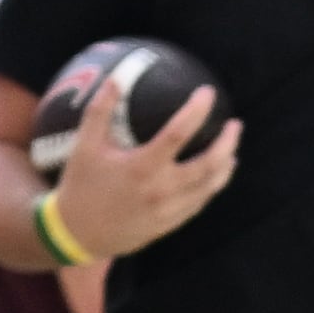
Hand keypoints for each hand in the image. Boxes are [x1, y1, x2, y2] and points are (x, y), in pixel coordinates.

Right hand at [52, 61, 238, 259]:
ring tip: (232, 149)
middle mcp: (162, 189)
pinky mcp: (173, 223)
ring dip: (226, 165)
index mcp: (141, 167)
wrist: (78, 234)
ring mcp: (171, 209)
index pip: (179, 132)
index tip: (208, 92)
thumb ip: (100, 111)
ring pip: (211, 185)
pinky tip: (215, 174)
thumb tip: (116, 78)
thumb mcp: (84, 146)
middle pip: (210, 163)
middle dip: (228, 141)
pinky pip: (201, 201)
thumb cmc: (80, 185)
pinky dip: (212, 185)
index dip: (197, 110)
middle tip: (235, 124)